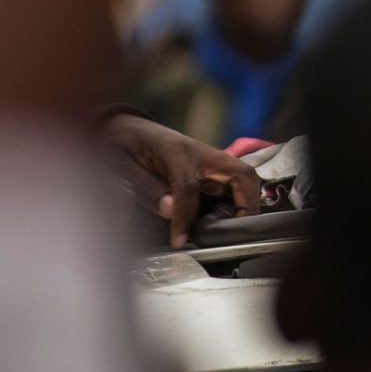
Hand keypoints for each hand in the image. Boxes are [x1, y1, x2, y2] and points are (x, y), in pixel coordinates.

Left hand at [100, 113, 261, 248]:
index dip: (186, 216)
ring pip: (245, 179)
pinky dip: (240, 202)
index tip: (180, 240)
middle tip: (234, 232)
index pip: (189, 186)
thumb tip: (169, 211)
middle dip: (246, 204)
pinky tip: (226, 220)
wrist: (129, 130)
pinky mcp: (213, 170)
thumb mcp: (122, 166)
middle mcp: (203, 154)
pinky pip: (236, 185)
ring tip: (234, 229)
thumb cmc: (124, 146)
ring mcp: (212, 161)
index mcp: (177, 151)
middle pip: (242, 176)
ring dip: (247, 203)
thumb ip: (146, 187)